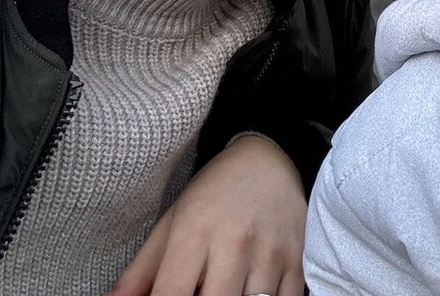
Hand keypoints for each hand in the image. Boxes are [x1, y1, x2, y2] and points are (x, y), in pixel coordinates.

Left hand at [109, 134, 306, 295]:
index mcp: (194, 231)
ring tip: (222, 289)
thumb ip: (141, 271)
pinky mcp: (298, 258)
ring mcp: (271, 251)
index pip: (171, 295)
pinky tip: (251, 292)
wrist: (268, 157)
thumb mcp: (171, 222)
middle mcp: (234, 242)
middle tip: (196, 292)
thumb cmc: (212, 194)